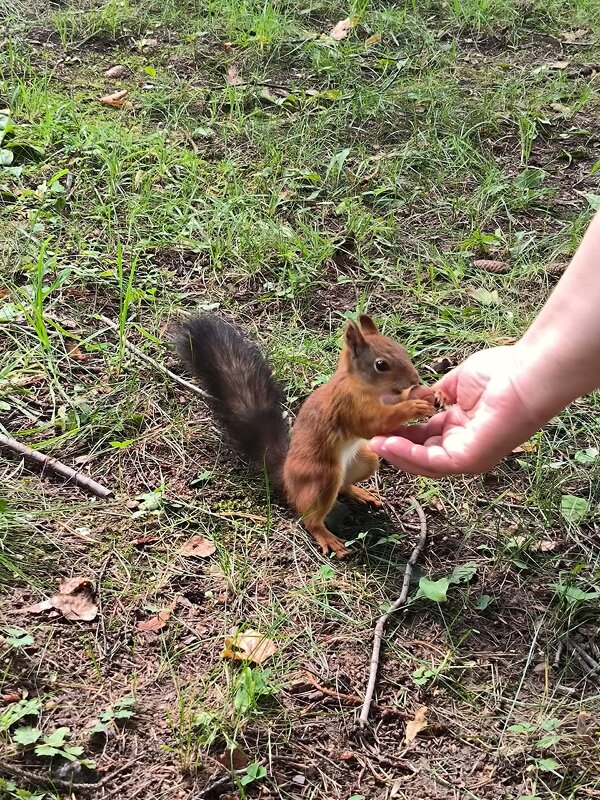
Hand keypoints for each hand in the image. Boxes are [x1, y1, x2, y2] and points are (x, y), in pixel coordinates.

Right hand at [370, 346, 543, 476]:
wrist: (526, 374)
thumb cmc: (502, 372)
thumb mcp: (458, 382)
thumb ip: (437, 394)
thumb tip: (418, 397)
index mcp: (464, 427)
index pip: (427, 437)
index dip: (403, 431)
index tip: (383, 422)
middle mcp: (465, 445)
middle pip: (423, 453)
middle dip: (396, 446)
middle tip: (373, 436)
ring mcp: (468, 455)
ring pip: (424, 463)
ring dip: (397, 453)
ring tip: (375, 442)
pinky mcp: (470, 459)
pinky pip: (431, 462)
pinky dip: (408, 454)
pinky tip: (389, 442)